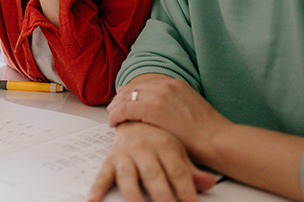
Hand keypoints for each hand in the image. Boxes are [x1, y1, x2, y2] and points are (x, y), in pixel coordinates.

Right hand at [88, 122, 217, 201]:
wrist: (134, 111)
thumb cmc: (158, 134)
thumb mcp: (178, 149)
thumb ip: (191, 169)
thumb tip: (210, 182)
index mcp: (165, 144)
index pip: (178, 171)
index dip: (186, 190)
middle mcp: (144, 148)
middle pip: (154, 176)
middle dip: (162, 197)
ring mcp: (126, 153)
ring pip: (128, 177)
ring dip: (132, 196)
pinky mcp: (112, 158)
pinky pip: (103, 174)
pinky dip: (97, 187)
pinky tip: (93, 200)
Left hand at [109, 78, 232, 165]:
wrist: (219, 140)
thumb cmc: (209, 132)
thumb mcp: (190, 107)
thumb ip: (175, 103)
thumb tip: (164, 110)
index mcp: (175, 83)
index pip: (145, 84)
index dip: (131, 92)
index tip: (123, 98)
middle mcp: (166, 84)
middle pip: (134, 88)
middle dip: (121, 98)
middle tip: (113, 107)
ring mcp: (159, 95)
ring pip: (127, 97)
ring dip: (117, 106)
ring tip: (111, 115)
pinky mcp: (154, 109)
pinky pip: (127, 109)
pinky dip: (117, 114)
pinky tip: (113, 122)